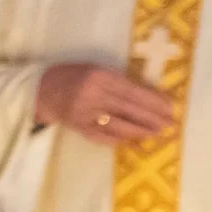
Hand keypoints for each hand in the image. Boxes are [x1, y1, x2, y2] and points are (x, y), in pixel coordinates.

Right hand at [33, 62, 174, 144]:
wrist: (42, 90)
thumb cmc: (73, 75)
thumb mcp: (96, 69)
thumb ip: (119, 80)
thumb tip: (148, 95)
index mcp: (100, 77)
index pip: (132, 91)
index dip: (152, 101)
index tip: (169, 107)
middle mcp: (93, 96)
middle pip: (129, 109)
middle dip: (152, 118)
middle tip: (170, 124)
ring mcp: (86, 114)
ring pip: (119, 125)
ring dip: (141, 131)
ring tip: (157, 134)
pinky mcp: (81, 128)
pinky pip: (105, 137)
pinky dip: (122, 140)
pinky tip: (136, 142)